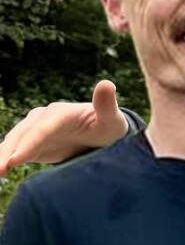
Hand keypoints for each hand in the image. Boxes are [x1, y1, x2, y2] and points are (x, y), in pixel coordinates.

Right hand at [0, 81, 130, 174]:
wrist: (103, 134)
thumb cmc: (110, 126)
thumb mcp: (112, 119)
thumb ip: (107, 105)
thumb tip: (107, 83)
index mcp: (60, 113)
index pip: (42, 129)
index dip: (29, 143)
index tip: (15, 159)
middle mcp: (43, 119)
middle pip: (22, 136)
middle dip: (8, 152)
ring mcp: (35, 131)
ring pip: (14, 144)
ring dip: (1, 157)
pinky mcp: (33, 145)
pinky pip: (15, 152)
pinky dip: (4, 161)